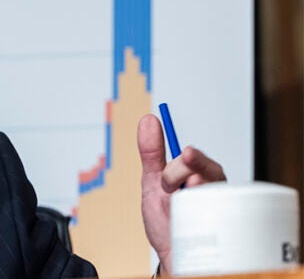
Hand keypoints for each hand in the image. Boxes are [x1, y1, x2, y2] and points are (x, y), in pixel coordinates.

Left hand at [138, 114, 225, 275]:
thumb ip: (152, 153)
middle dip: (184, 177)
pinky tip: (192, 226)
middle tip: (168, 185)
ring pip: (213, 197)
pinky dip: (204, 224)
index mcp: (201, 177)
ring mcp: (222, 213)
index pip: (203, 162)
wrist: (171, 254)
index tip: (186, 154)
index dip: (194, 159)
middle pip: (210, 176)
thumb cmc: (165, 219)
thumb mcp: (152, 183)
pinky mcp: (225, 234)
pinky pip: (222, 225)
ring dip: (190, 199)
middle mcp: (216, 193)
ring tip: (175, 208)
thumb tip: (148, 120)